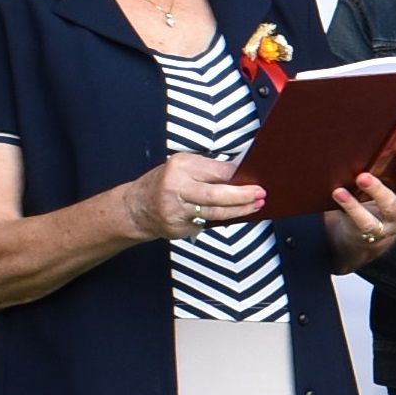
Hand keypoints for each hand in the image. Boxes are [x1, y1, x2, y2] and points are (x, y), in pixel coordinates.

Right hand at [126, 152, 267, 241]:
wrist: (135, 207)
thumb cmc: (164, 183)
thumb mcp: (182, 167)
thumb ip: (207, 170)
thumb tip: (240, 173)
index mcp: (180, 166)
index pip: (216, 170)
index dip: (238, 175)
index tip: (255, 177)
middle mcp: (176, 187)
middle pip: (216, 194)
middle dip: (242, 196)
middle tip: (260, 194)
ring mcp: (176, 210)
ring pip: (214, 213)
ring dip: (239, 210)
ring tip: (255, 206)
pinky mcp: (177, 228)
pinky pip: (206, 224)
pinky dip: (222, 220)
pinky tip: (235, 216)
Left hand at [329, 152, 395, 264]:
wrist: (371, 230)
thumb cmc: (381, 196)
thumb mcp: (391, 184)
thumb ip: (387, 170)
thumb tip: (370, 143)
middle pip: (392, 204)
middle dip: (378, 190)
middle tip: (363, 177)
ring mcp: (386, 228)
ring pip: (372, 219)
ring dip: (356, 205)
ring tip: (340, 192)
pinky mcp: (368, 234)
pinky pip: (358, 223)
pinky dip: (348, 208)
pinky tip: (338, 194)